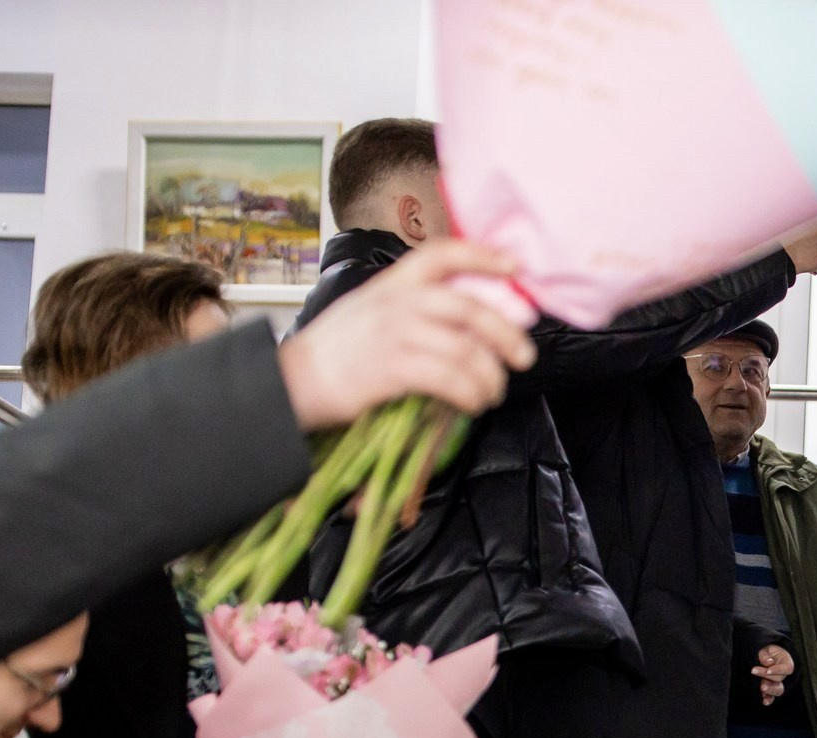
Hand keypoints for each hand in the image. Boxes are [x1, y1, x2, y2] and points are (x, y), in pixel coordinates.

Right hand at [278, 239, 534, 426]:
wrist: (293, 381)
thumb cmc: (339, 353)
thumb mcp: (373, 312)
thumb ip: (416, 310)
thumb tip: (475, 324)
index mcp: (392, 283)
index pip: (442, 254)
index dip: (483, 257)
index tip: (515, 266)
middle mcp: (395, 302)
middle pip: (468, 308)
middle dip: (506, 334)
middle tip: (523, 356)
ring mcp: (393, 334)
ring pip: (465, 349)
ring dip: (489, 376)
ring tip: (492, 391)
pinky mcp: (391, 369)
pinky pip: (450, 379)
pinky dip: (470, 394)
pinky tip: (473, 403)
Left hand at [753, 644, 794, 705]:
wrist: (763, 655)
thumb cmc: (765, 651)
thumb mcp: (765, 649)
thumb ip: (765, 655)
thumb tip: (768, 662)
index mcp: (786, 663)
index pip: (787, 668)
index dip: (778, 670)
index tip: (768, 669)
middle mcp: (783, 675)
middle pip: (779, 679)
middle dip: (767, 676)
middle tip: (754, 671)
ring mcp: (777, 683)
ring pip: (778, 690)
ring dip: (770, 690)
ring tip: (761, 687)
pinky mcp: (770, 688)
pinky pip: (771, 696)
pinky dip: (768, 699)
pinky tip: (764, 702)